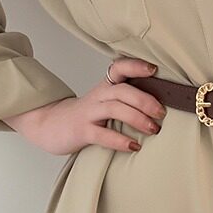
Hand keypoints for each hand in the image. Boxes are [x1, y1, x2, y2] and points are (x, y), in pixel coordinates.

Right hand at [3, 57, 166, 154]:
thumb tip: (163, 104)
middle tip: (161, 113)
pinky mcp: (82, 131)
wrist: (49, 125)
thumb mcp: (105, 100)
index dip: (136, 65)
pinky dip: (119, 140)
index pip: (119, 68)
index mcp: (106, 86)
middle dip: (145, 100)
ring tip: (153, 129)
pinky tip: (133, 146)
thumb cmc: (87, 115)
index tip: (154, 69)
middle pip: (123, 90)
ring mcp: (89, 113)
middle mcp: (98, 96)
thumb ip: (127, 98)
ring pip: (115, 108)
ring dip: (137, 118)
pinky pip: (102, 134)